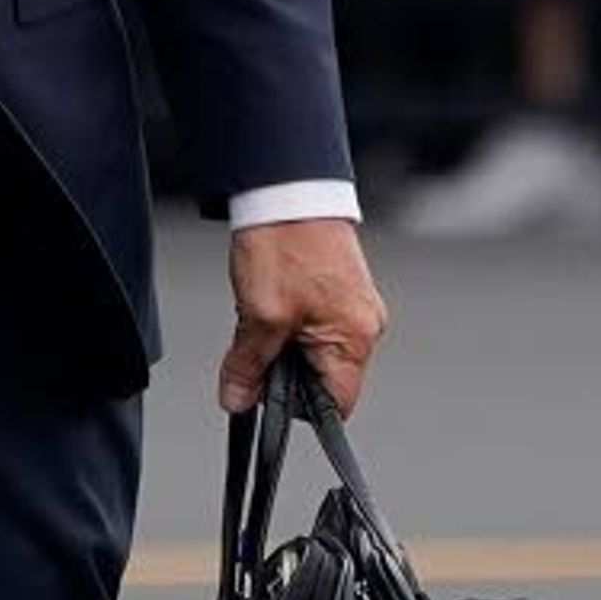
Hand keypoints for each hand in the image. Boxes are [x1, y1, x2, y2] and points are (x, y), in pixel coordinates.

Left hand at [217, 218, 389, 417]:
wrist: (286, 190)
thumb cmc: (284, 244)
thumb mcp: (259, 314)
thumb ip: (249, 365)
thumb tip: (238, 401)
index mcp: (355, 337)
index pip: (337, 404)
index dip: (298, 409)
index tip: (265, 397)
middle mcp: (363, 325)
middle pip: (323, 378)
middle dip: (284, 372)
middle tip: (252, 349)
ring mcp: (352, 305)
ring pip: (312, 350)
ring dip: (280, 345)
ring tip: (259, 316)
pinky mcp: (337, 289)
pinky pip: (311, 324)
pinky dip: (285, 323)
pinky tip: (266, 302)